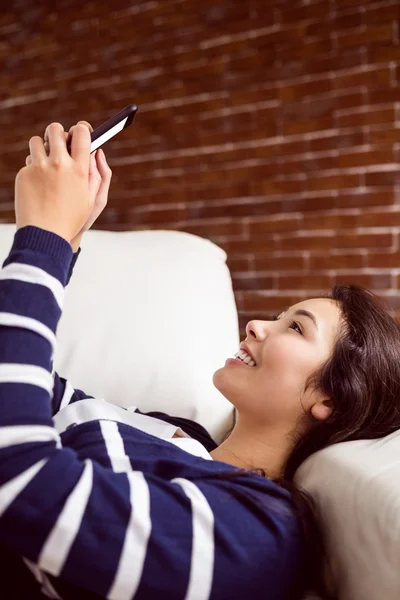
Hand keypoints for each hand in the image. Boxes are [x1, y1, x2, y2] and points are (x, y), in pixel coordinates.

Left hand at [15, 122, 92, 242]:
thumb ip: (97, 174)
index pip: (81, 133)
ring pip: (37, 141)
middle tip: (59, 142)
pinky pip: (29, 162)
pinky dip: (34, 169)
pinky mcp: (24, 175)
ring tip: (47, 162)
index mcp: (79, 170)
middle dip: (58, 133)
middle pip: (56, 129)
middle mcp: (59, 164)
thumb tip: (96, 152)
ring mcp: (39, 168)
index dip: (81, 129)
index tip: (80, 132)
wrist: (45, 236)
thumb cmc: (71, 219)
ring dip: (42, 148)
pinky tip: (38, 185)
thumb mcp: (92, 200)